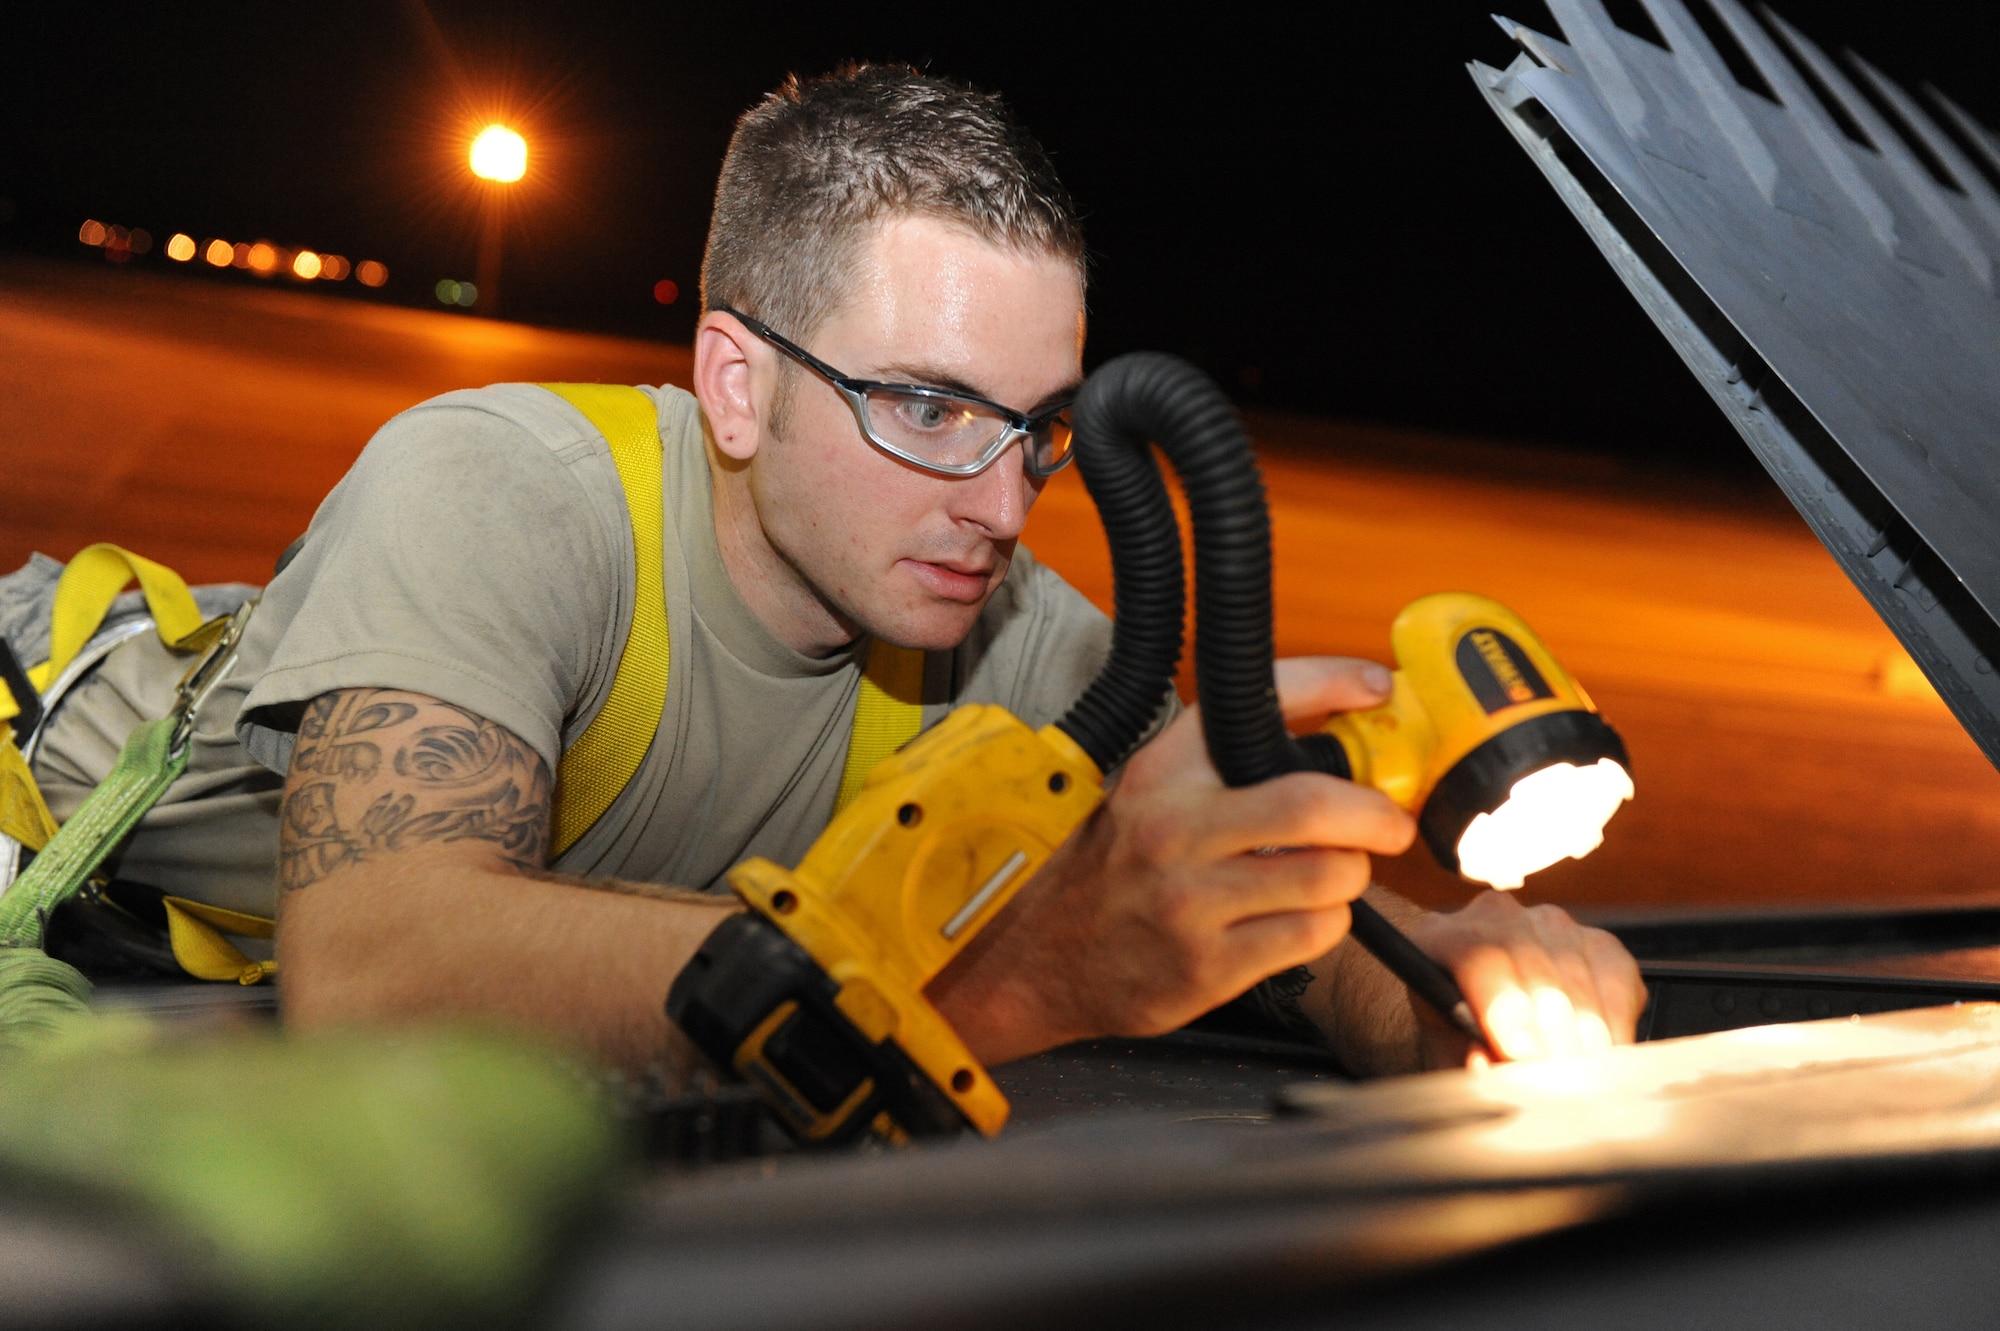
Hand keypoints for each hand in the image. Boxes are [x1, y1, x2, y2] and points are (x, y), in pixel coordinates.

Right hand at [931, 657, 1415, 1064]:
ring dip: (1351, 876)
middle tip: (1391, 822)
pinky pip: (1311, 936)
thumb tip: (1336, 726)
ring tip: (1332, 875)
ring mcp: (1189, 902)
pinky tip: (1299, 917)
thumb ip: (1224, 763)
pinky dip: (1328, 925)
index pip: (1261, 702)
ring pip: (1327, 877)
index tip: (1375, 688)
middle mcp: (1173, 828)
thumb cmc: (1114, 868)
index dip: (1332, 683)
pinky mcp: (1207, 966)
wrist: (1041, 954)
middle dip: (1375, 813)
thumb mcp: (1151, 791)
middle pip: (1312, 804)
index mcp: (1163, 771)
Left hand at [1406, 890, 1645, 1066]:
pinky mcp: (1599, 942)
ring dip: (1586, 1038)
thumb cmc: (1456, 1033)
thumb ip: (1459, 1056)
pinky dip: (1616, 1024)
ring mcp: (1552, 924)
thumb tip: (1484, 1061)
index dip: (1504, 1008)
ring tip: (1582, 1082)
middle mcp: (1499, 917)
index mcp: (1443, 936)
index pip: (1481, 959)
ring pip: (1579, 981)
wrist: (1481, 1007)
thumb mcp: (1444, 1050)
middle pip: (1536, 972)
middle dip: (1551, 1037)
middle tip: (1560, 1085)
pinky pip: (1619, 982)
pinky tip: (1603, 1055)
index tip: (1521, 1053)